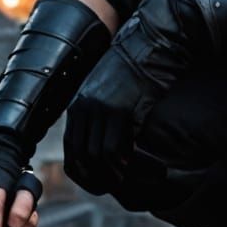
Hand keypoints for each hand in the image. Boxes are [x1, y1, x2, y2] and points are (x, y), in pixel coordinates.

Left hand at [62, 0, 210, 195]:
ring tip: (129, 176)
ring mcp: (99, 107)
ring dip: (113, 173)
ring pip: (97, 157)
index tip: (103, 183)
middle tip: (117, 185)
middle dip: (97, 179)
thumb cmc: (140, 69)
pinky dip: (124, 162)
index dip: (85, 174)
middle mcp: (83, 108)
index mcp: (79, 106)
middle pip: (80, 159)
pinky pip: (115, 147)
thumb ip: (105, 117)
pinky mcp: (119, 107)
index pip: (71, 152)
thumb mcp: (113, 93)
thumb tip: (109, 150)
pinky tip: (136, 162)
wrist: (154, 41)